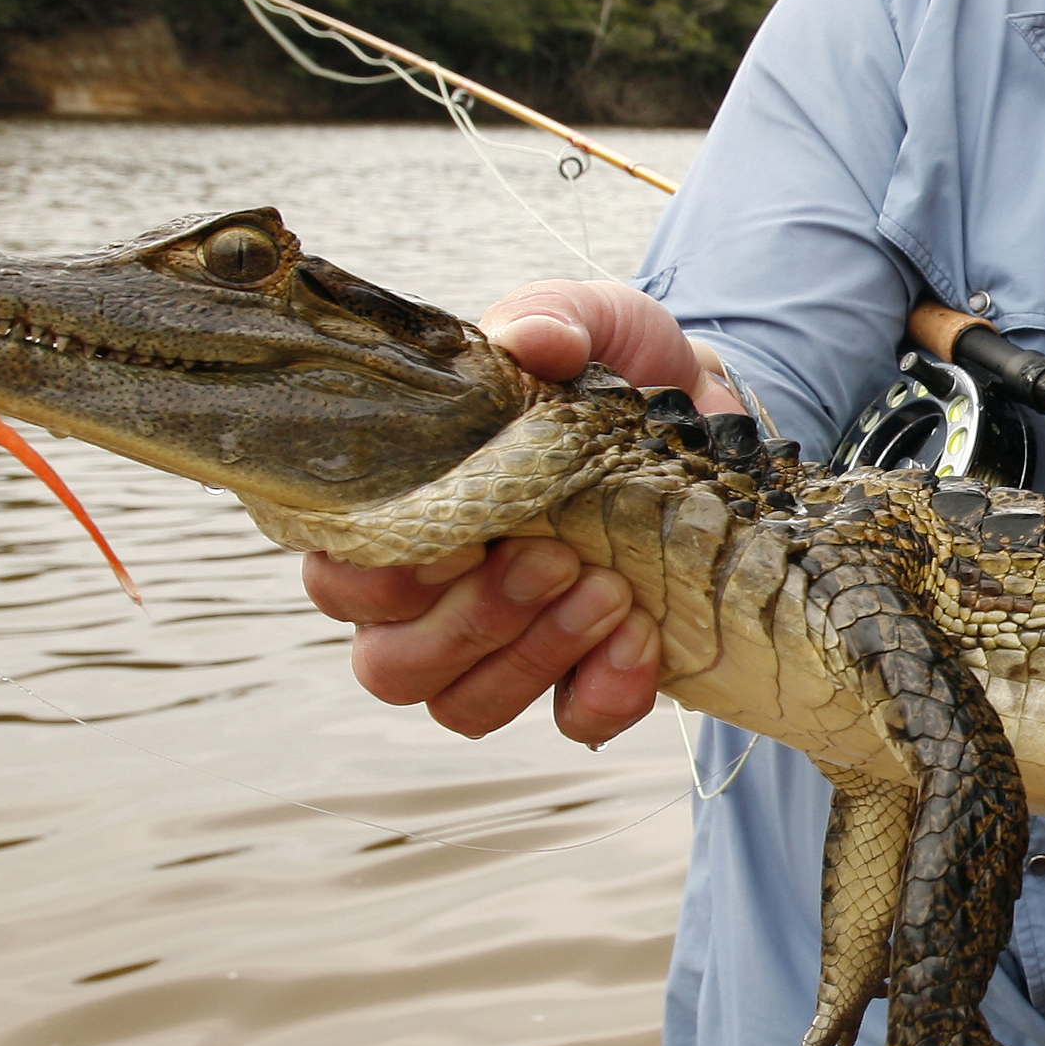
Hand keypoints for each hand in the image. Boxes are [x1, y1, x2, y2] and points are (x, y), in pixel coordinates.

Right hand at [294, 279, 746, 743]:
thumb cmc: (612, 368)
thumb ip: (550, 321)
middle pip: (390, 665)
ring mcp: (502, 644)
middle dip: (471, 625)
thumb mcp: (589, 324)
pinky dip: (603, 696)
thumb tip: (531, 340)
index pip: (337, 572)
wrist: (707, 410)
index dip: (381, 578)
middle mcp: (432, 593)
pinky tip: (646, 641)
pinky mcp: (581, 675)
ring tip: (613, 592)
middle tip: (558, 560)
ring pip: (463, 707)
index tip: (464, 536)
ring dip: (535, 659)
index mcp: (404, 506)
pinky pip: (569, 724)